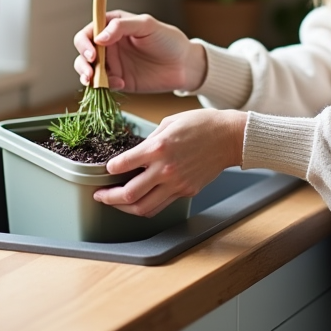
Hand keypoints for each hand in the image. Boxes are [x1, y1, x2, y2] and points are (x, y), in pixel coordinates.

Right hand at [73, 11, 207, 92]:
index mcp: (113, 25)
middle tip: (91, 71)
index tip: (92, 53)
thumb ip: (122, 27)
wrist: (184, 65)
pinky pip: (102, 84)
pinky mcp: (118, 80)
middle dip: (82, 62)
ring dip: (87, 75)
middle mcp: (109, 44)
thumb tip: (99, 37)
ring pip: (88, 69)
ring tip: (95, 82)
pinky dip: (104, 86)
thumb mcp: (147, 26)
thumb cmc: (168, 39)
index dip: (84, 42)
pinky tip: (120, 84)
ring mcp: (112, 63)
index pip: (89, 31)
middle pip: (83, 51)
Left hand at [94, 109, 247, 216]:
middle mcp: (165, 169)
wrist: (230, 137)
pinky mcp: (187, 191)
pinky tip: (140, 200)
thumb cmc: (201, 124)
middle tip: (99, 195)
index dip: (108, 170)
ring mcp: (177, 184)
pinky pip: (161, 205)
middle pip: (128, 195)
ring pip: (143, 208)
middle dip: (108, 197)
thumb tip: (135, 153)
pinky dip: (147, 205)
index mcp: (157, 148)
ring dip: (125, 208)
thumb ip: (149, 140)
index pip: (121, 165)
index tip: (105, 170)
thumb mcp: (169, 122)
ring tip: (116, 204)